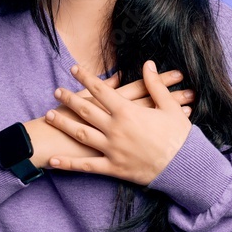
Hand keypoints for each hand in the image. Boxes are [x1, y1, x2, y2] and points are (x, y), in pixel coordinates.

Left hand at [44, 60, 193, 184]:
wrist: (183, 167)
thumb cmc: (179, 136)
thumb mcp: (170, 106)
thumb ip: (155, 84)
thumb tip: (148, 64)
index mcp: (128, 112)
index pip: (101, 90)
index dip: (86, 78)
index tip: (74, 69)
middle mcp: (115, 129)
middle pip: (86, 110)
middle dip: (69, 99)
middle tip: (56, 91)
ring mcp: (112, 149)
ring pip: (81, 134)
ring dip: (63, 124)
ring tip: (48, 116)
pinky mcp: (113, 168)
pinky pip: (86, 166)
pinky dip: (68, 164)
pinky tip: (53, 160)